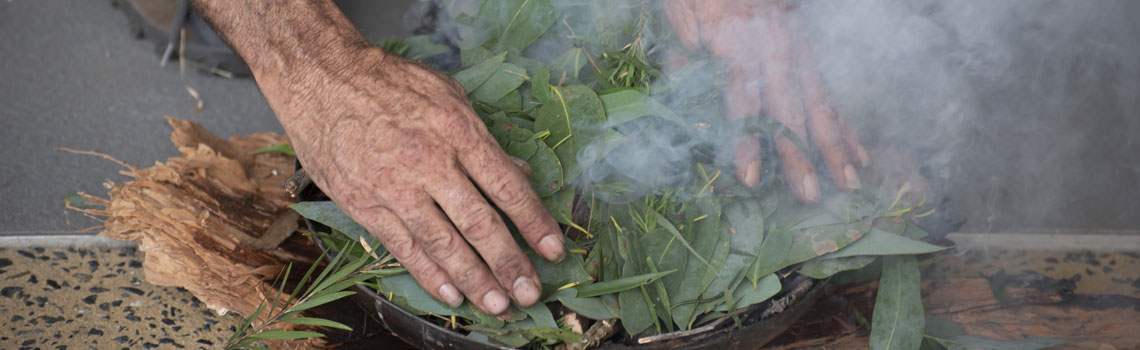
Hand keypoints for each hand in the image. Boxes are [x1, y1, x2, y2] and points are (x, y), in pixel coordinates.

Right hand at [190, 0, 562, 315]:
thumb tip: (520, 172)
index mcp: (458, 131)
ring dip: (474, 280)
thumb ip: (484, 139)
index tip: (554, 249)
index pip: (506, 185)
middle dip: (510, 263)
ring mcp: (395, 187)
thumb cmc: (390, 82)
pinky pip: (404, 248)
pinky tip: (452, 296)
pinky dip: (429, 275)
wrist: (321, 79)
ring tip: (498, 305)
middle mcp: (430, 163)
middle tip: (530, 292)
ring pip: (443, 244)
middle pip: (479, 223)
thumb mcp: (448, 95)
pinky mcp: (365, 205)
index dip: (534, 222)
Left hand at [665, 0, 869, 203]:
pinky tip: (860, 156)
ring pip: (820, 105)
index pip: (743, 101)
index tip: (752, 179)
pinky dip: (846, 127)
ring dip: (836, 147)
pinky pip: (831, 96)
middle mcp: (775, 51)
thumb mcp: (680, 19)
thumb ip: (682, 62)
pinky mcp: (810, 55)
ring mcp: (798, 53)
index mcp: (737, 45)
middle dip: (801, 156)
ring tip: (849, 185)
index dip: (747, 142)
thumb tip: (693, 116)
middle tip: (810, 197)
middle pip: (789, 110)